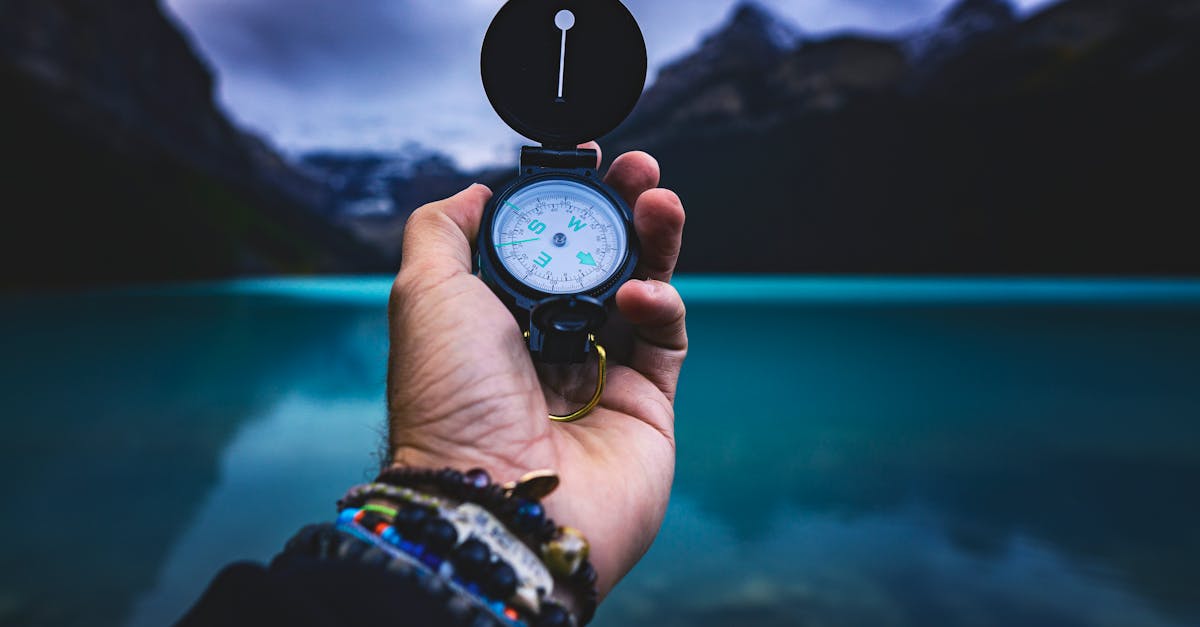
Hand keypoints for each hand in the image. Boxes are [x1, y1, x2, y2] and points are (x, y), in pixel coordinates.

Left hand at [387, 144, 685, 597]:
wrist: (494, 500)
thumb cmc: (450, 403)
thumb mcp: (424, 295)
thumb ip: (442, 231)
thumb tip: (473, 194)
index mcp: (495, 319)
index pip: (543, 245)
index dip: (567, 201)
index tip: (587, 162)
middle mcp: (547, 344)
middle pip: (600, 261)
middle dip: (623, 210)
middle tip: (640, 171)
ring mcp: (599, 375)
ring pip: (642, 290)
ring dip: (655, 241)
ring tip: (660, 202)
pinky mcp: (644, 405)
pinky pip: (665, 338)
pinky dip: (660, 303)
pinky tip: (640, 295)